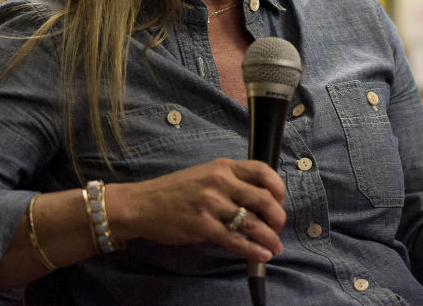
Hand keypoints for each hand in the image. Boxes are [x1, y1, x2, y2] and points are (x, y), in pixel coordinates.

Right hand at [114, 158, 285, 262]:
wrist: (142, 204)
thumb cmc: (174, 191)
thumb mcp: (204, 174)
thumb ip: (230, 181)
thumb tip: (257, 198)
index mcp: (223, 167)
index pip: (262, 171)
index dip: (278, 187)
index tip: (279, 200)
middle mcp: (220, 183)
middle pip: (264, 199)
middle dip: (278, 216)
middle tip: (278, 227)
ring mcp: (212, 205)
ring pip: (253, 223)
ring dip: (270, 237)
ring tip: (275, 246)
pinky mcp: (203, 227)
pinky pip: (236, 240)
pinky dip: (253, 250)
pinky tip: (262, 254)